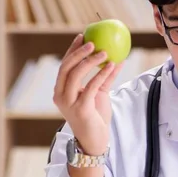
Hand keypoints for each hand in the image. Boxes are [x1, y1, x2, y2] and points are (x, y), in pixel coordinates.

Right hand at [53, 33, 123, 155]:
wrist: (95, 141)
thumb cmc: (95, 116)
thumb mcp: (100, 93)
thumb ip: (105, 77)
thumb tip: (117, 58)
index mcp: (61, 90)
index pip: (64, 65)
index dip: (72, 49)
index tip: (82, 36)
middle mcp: (60, 95)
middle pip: (66, 68)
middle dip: (78, 52)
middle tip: (93, 41)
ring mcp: (68, 103)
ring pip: (76, 75)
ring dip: (91, 61)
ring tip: (105, 52)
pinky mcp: (81, 109)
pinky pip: (91, 87)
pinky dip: (101, 74)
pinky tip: (112, 65)